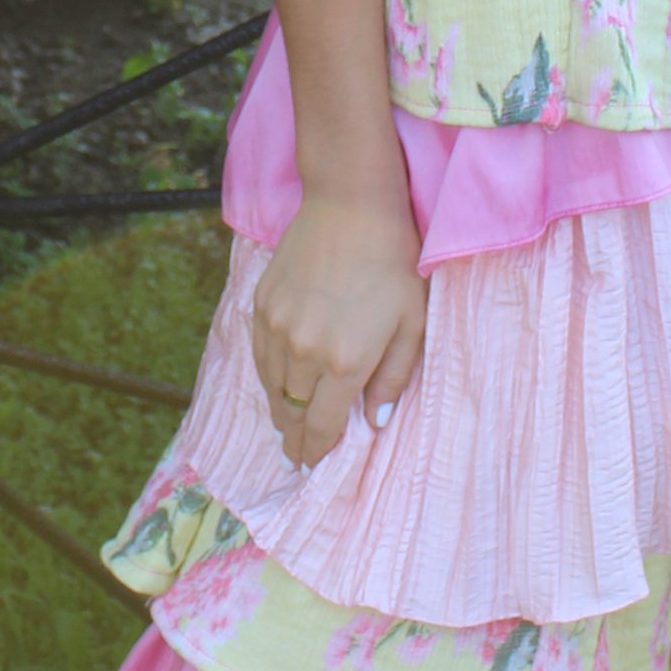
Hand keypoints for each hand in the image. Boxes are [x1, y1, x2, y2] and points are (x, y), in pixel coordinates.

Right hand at [249, 186, 426, 470]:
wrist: (350, 204)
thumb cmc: (393, 263)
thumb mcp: (411, 324)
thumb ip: (392, 379)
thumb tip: (374, 424)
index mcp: (345, 361)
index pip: (321, 426)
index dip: (316, 452)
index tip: (313, 467)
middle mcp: (303, 350)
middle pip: (290, 412)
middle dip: (294, 439)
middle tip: (296, 457)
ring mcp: (277, 326)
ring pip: (270, 386)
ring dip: (278, 410)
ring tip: (285, 425)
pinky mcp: (261, 303)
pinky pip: (259, 355)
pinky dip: (267, 376)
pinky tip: (276, 384)